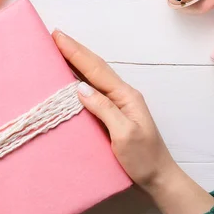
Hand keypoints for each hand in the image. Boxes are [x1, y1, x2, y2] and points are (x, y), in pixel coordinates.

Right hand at [52, 30, 213, 213]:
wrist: (158, 178)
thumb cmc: (144, 159)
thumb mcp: (125, 135)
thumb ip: (105, 109)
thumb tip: (80, 87)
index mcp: (125, 96)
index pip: (97, 69)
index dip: (76, 52)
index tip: (58, 36)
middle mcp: (121, 96)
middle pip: (95, 68)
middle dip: (75, 51)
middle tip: (54, 36)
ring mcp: (117, 105)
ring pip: (93, 78)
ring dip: (76, 63)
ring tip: (58, 50)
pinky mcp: (111, 116)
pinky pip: (93, 92)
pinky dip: (79, 81)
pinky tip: (69, 80)